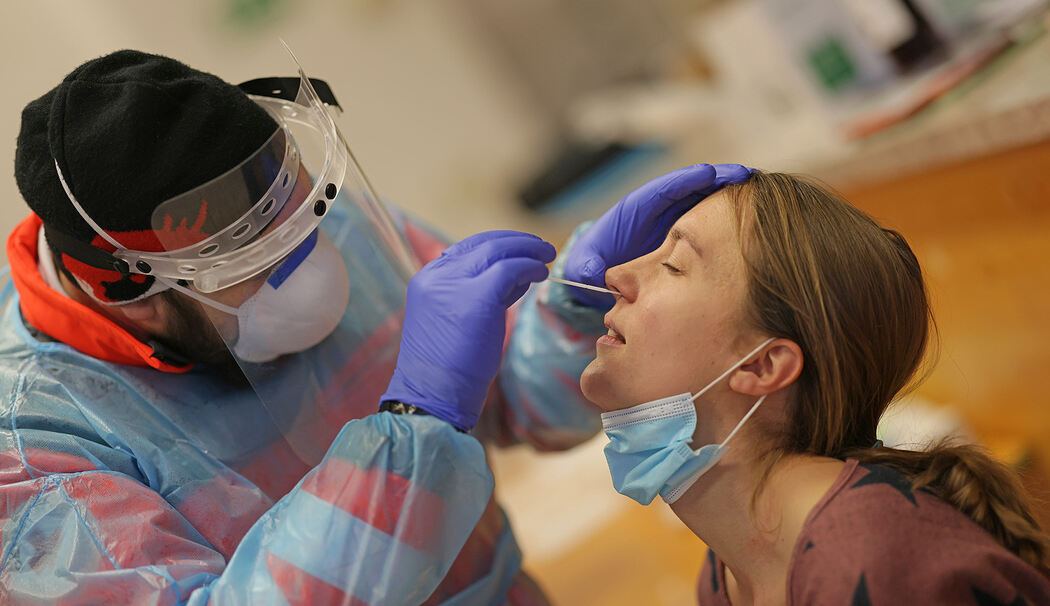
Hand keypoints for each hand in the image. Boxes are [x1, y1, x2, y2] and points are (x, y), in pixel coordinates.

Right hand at [381, 230, 555, 430]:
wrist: (433, 395)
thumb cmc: (447, 368)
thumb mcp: (453, 320)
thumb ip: (473, 294)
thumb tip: (512, 280)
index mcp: (426, 279)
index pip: (465, 248)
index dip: (496, 246)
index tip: (518, 250)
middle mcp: (438, 275)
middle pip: (483, 244)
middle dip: (516, 242)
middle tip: (541, 248)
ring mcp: (456, 283)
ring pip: (499, 251)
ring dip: (528, 250)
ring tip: (547, 257)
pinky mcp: (479, 296)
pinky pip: (511, 269)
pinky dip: (530, 267)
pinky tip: (542, 274)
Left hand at [563, 163, 751, 306]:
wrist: (599, 275)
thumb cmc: (591, 266)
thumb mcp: (586, 267)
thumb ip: (588, 266)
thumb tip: (593, 270)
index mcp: (635, 210)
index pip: (664, 189)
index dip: (686, 180)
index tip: (708, 173)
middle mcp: (659, 208)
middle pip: (692, 186)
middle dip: (718, 178)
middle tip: (747, 175)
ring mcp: (675, 218)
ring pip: (706, 199)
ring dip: (731, 193)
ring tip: (759, 189)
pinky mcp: (685, 231)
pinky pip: (710, 216)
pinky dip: (730, 213)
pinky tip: (754, 215)